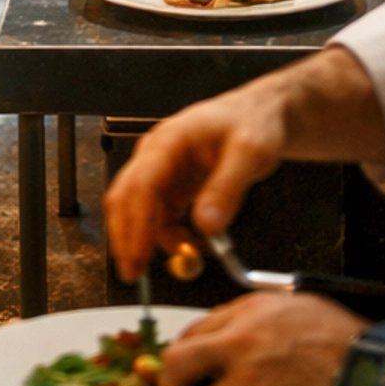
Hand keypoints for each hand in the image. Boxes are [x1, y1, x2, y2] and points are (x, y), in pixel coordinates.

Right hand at [105, 81, 296, 279]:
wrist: (258, 113)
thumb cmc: (252, 122)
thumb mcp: (249, 153)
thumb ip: (227, 189)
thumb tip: (206, 226)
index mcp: (170, 140)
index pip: (141, 184)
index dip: (135, 222)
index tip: (138, 254)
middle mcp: (157, 154)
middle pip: (125, 197)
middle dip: (127, 236)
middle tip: (135, 272)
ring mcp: (161, 168)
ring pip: (137, 209)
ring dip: (147, 238)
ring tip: (182, 257)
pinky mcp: (170, 182)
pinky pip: (155, 213)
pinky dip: (162, 234)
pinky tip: (183, 245)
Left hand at [158, 294, 363, 385]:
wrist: (372, 374)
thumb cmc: (337, 337)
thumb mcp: (288, 305)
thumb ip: (246, 318)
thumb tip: (218, 335)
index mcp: (243, 316)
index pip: (188, 335)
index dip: (182, 357)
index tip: (183, 370)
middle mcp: (239, 349)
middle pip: (176, 370)